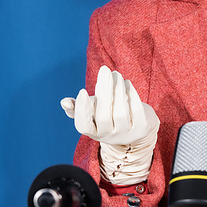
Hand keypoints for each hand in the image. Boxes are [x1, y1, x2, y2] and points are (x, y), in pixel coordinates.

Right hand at [61, 66, 159, 184]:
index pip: (83, 126)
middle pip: (103, 116)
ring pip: (120, 112)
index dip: (82, 110)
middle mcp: (109, 137)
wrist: (138, 126)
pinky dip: (131, 94)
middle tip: (105, 70)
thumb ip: (77, 107)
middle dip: (104, 90)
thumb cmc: (109, 114)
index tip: (82, 91)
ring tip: (116, 74)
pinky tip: (127, 83)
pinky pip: (135, 110)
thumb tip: (64, 102)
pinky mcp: (142, 129)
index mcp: (94, 132)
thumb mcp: (93, 111)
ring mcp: (126, 135)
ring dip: (118, 89)